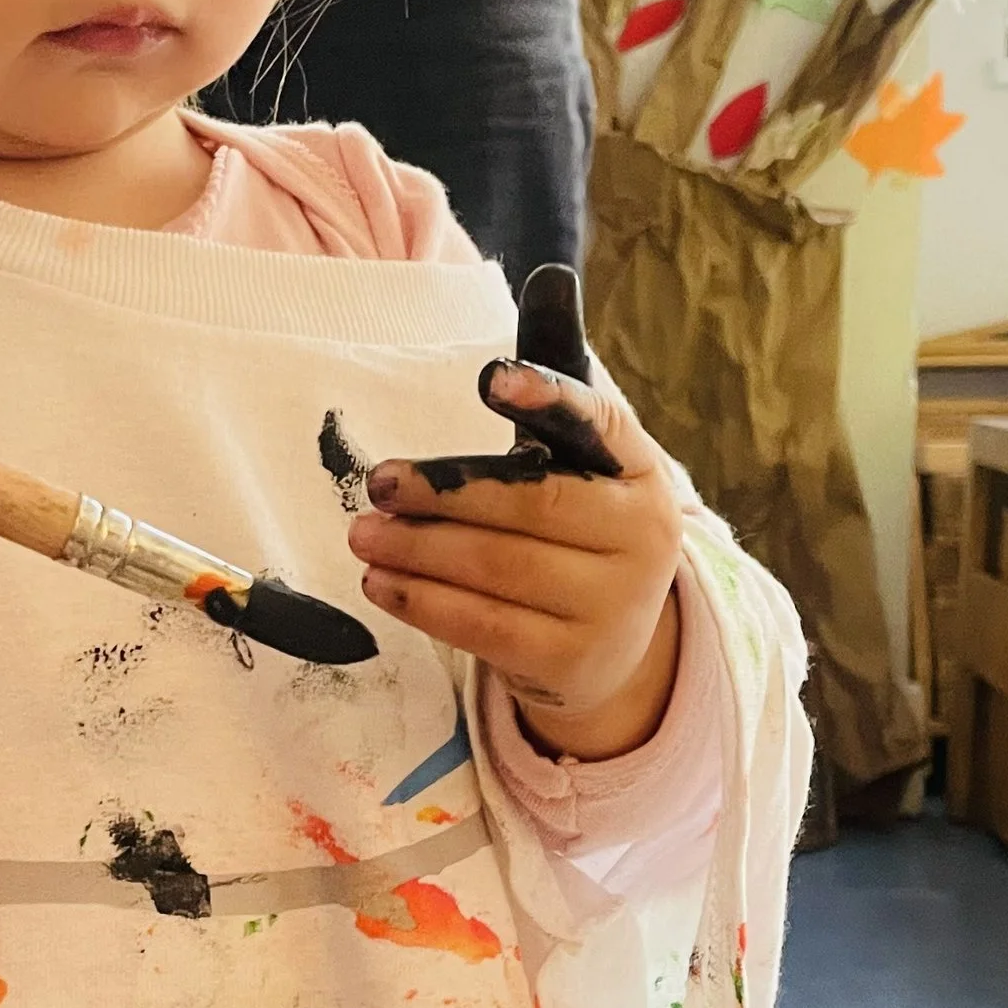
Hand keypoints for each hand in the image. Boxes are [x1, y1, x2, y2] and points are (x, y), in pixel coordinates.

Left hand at [348, 364, 683, 760]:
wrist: (612, 653)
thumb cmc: (576, 543)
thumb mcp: (580, 482)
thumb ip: (544, 427)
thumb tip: (508, 347)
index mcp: (643, 476)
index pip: (602, 425)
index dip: (550, 399)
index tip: (492, 379)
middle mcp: (642, 540)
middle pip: (534, 504)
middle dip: (447, 492)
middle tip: (380, 484)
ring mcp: (612, 606)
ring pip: (500, 568)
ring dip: (419, 549)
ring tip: (364, 535)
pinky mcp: (570, 661)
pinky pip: (484, 627)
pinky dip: (423, 602)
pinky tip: (381, 584)